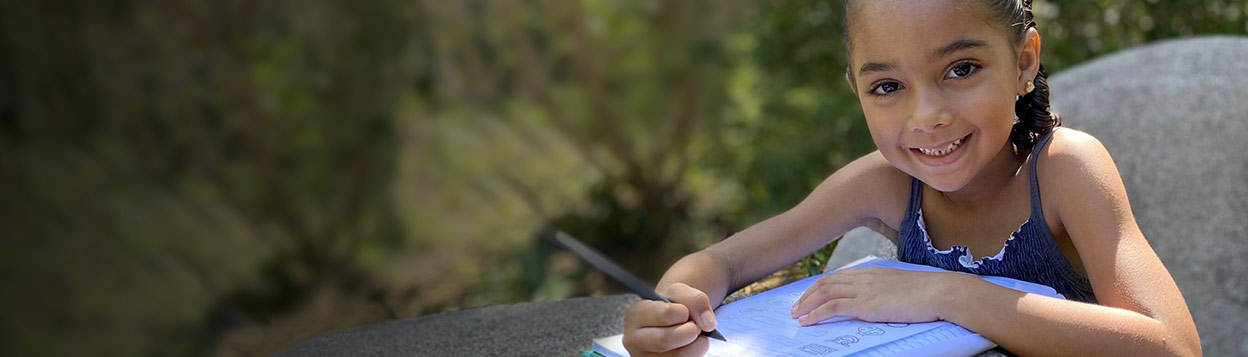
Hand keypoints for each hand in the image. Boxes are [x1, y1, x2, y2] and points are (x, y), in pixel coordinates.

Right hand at [622, 283, 717, 355]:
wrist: (670, 324)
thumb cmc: (672, 307)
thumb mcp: (681, 293)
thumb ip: (696, 299)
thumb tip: (708, 324)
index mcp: (636, 314)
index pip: (665, 314)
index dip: (683, 312)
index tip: (684, 312)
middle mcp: (634, 340)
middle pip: (664, 341)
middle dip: (689, 331)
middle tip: (694, 327)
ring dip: (695, 345)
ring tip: (693, 336)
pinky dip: (695, 354)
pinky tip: (690, 347)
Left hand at [790, 267, 959, 325]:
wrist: (941, 292)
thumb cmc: (930, 293)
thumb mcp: (903, 287)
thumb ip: (887, 291)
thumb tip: (883, 300)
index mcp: (873, 272)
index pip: (839, 276)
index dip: (822, 286)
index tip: (812, 295)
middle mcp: (865, 278)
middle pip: (827, 282)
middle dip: (808, 295)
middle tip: (797, 307)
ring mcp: (864, 290)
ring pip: (825, 293)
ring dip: (807, 304)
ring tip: (797, 315)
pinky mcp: (866, 304)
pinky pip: (833, 307)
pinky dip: (816, 313)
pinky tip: (808, 321)